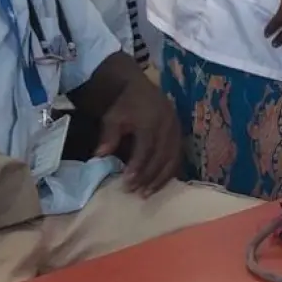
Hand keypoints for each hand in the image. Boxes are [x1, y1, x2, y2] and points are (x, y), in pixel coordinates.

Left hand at [96, 75, 180, 196]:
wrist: (140, 88)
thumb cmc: (124, 105)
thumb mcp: (112, 117)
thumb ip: (108, 136)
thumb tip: (100, 155)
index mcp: (151, 120)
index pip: (146, 148)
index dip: (138, 167)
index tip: (128, 183)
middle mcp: (167, 126)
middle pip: (161, 156)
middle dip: (149, 176)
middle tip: (137, 192)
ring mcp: (176, 130)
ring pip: (173, 158)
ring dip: (161, 178)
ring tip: (148, 193)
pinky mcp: (180, 134)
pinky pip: (179, 156)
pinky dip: (170, 172)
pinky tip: (160, 183)